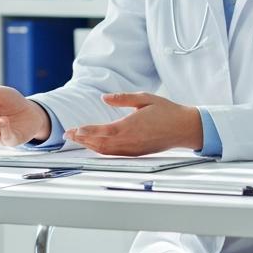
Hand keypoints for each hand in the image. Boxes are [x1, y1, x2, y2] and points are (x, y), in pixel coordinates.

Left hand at [65, 92, 202, 155]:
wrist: (185, 128)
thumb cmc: (166, 111)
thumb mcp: (145, 98)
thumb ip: (123, 98)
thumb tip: (104, 98)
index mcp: (132, 126)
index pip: (104, 131)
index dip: (88, 132)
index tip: (75, 130)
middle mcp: (131, 141)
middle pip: (101, 143)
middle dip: (82, 139)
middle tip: (68, 135)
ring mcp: (134, 149)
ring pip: (106, 151)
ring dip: (89, 146)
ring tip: (76, 139)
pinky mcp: (137, 153)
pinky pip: (114, 154)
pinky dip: (101, 150)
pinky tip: (94, 145)